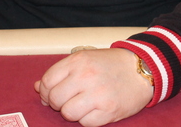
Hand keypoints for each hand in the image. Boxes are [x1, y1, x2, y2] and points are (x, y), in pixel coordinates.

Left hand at [34, 48, 152, 125]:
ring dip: (73, 112)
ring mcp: (98, 94)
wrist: (142, 69)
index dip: (46, 92)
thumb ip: (61, 72)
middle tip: (68, 100)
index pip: (48, 81)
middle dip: (58, 103)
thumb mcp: (85, 59)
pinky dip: (87, 119)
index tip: (51, 95)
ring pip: (68, 114)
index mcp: (78, 61)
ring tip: (83, 105)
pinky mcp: (109, 111)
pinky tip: (94, 109)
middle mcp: (86, 76)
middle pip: (55, 99)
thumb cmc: (111, 64)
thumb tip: (38, 87)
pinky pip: (86, 123)